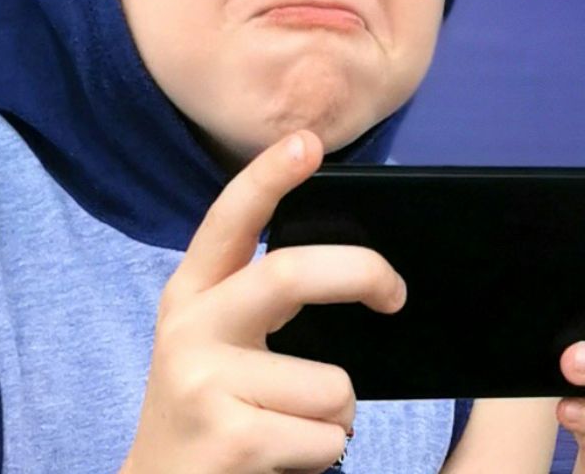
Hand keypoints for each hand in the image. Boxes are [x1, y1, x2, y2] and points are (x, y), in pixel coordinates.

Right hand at [120, 130, 408, 473]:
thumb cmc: (212, 411)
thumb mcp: (216, 344)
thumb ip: (258, 299)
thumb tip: (355, 266)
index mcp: (190, 295)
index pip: (228, 221)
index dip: (269, 178)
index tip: (309, 143)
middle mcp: (190, 330)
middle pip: (290, 275)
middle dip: (360, 273)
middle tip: (395, 294)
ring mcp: (205, 385)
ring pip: (333, 383)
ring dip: (337, 414)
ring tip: (290, 427)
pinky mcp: (232, 440)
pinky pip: (329, 436)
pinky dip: (325, 453)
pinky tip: (280, 458)